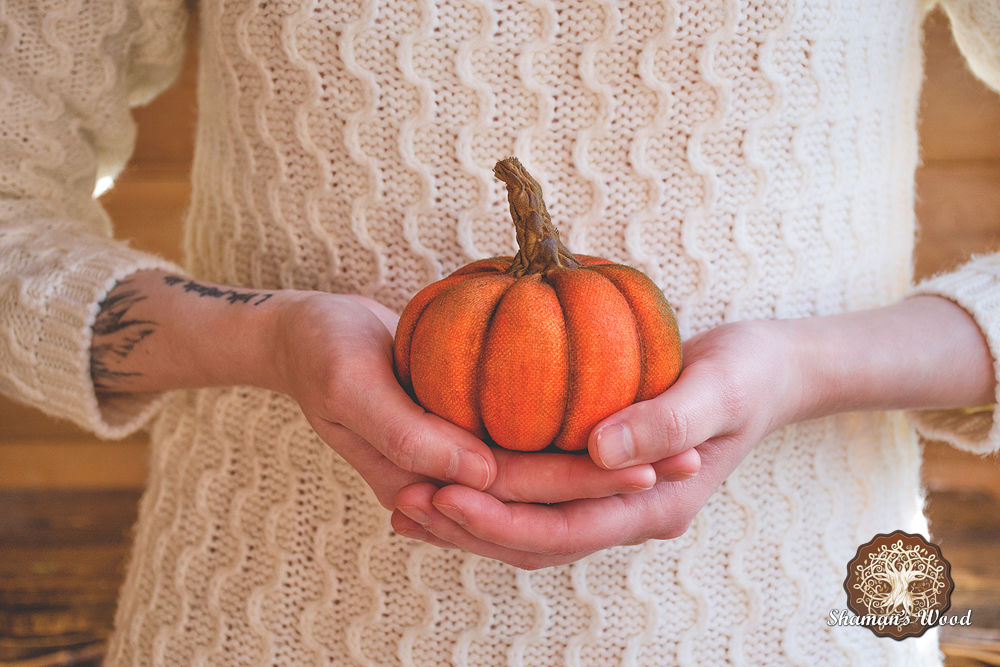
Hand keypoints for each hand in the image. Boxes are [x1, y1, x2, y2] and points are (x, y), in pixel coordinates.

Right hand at [271, 293, 670, 509]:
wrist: (303, 335)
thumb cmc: (321, 353)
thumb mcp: (351, 388)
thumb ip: (410, 438)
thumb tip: (482, 474)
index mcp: (421, 488)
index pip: (515, 498)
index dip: (583, 486)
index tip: (649, 466)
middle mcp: (449, 487)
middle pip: (545, 499)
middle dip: (615, 488)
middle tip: (688, 461)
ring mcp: (460, 463)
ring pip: (544, 483)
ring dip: (604, 474)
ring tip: (674, 450)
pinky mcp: (467, 435)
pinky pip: (529, 449)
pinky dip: (573, 446)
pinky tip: (618, 425)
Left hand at [391, 319, 797, 567]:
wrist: (769, 375)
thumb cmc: (748, 374)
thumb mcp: (719, 388)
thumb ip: (667, 421)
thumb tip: (600, 450)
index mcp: (656, 507)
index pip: (565, 529)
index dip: (501, 517)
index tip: (443, 492)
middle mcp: (629, 518)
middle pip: (536, 543)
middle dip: (470, 529)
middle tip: (404, 503)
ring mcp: (614, 505)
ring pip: (531, 532)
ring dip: (471, 522)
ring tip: (406, 503)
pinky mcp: (600, 483)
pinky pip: (538, 503)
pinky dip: (491, 499)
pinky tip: (448, 479)